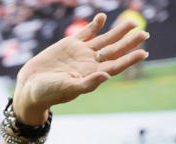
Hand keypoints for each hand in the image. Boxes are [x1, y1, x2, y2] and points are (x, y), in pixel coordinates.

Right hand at [13, 13, 147, 122]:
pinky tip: (102, 18)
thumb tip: (107, 75)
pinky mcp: (70, 44)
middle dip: (129, 42)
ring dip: (118, 31)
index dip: (130, 59)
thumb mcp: (69, 89)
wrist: (30, 86)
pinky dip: (95, 25)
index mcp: (92, 75)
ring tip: (132, 23)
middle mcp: (90, 63)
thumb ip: (88, 83)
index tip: (144, 52)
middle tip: (145, 33)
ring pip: (104, 39)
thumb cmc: (49, 93)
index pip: (116, 65)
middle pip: (115, 50)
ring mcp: (81, 52)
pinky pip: (86, 32)